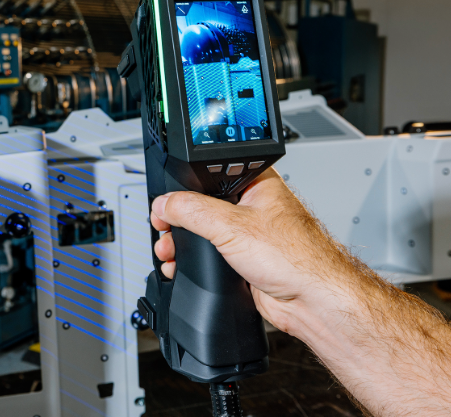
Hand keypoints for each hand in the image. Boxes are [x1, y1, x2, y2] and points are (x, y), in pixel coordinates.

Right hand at [151, 168, 354, 333]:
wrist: (313, 302)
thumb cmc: (297, 258)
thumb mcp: (232, 226)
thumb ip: (192, 210)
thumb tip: (164, 204)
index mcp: (256, 183)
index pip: (209, 174)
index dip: (184, 186)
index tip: (165, 201)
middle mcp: (253, 206)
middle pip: (201, 205)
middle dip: (178, 220)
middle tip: (163, 228)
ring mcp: (248, 234)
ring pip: (203, 233)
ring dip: (183, 243)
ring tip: (169, 251)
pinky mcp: (244, 260)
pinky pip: (209, 255)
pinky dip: (193, 261)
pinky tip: (183, 266)